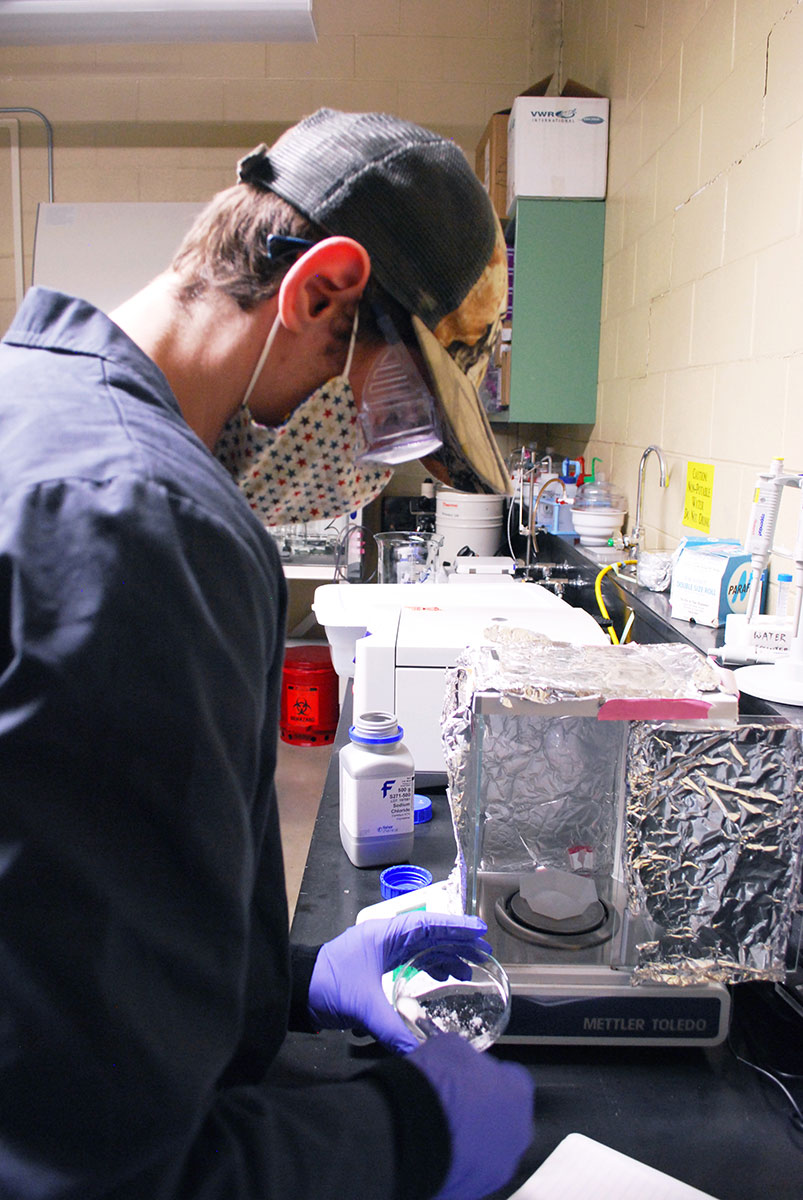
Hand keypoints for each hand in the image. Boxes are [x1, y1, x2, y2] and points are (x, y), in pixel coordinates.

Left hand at [307, 912, 488, 1052]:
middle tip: (482, 951)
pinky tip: (441, 978)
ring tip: (466, 970)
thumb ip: (393, 1030)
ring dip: (444, 956)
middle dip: (456, 942)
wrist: (298, 991)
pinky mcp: (377, 966)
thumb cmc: (328, 986)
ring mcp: (381, 951)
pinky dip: (429, 967)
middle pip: (428, 934)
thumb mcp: (363, 1006)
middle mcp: (385, 939)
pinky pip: (411, 961)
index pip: (427, 924)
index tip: (478, 930)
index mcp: (384, 935)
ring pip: (421, 948)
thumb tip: (420, 1054)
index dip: (455, 926)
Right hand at [409, 1034, 534, 1199]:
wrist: (404, 1131)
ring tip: (439, 1128)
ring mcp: (497, 1168)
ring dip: (470, 1140)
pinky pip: (468, 1172)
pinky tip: (433, 1148)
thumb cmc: (433, 1088)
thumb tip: (460, 1062)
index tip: (470, 1077)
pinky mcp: (474, 1191)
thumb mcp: (450, 1046)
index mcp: (517, 1093)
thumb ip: (466, 1057)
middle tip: (455, 1104)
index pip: (512, 1079)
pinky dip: (454, 1162)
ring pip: (488, 1149)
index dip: (487, 1076)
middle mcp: (516, 1134)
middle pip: (504, 1118)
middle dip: (483, 1111)